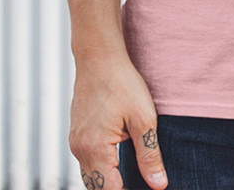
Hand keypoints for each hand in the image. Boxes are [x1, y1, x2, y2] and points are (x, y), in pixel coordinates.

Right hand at [69, 47, 168, 188]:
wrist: (99, 56)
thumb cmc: (122, 83)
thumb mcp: (143, 118)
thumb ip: (149, 155)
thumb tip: (159, 185)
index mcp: (96, 149)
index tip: (144, 188)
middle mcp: (79, 149)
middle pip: (96, 187)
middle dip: (116, 189)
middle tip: (140, 184)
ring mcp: (75, 141)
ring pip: (89, 176)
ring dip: (107, 180)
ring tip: (130, 178)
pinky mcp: (76, 132)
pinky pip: (86, 160)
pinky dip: (100, 167)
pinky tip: (116, 160)